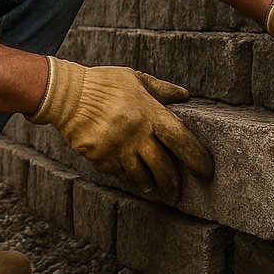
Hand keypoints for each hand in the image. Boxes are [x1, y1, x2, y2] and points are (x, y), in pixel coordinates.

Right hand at [29, 57, 212, 200]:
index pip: (181, 140)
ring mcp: (118, 149)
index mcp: (149, 113)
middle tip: (178, 193)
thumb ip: (162, 89)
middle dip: (174, 184)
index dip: (197, 158)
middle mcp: (137, 134)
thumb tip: (185, 95)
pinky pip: (120, 174)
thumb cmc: (103, 83)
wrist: (67, 95)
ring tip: (160, 195)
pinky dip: (129, 178)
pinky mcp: (101, 159)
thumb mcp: (134, 79)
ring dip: (153, 188)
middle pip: (163, 167)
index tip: (206, 172)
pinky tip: (134, 179)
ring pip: (142, 177)